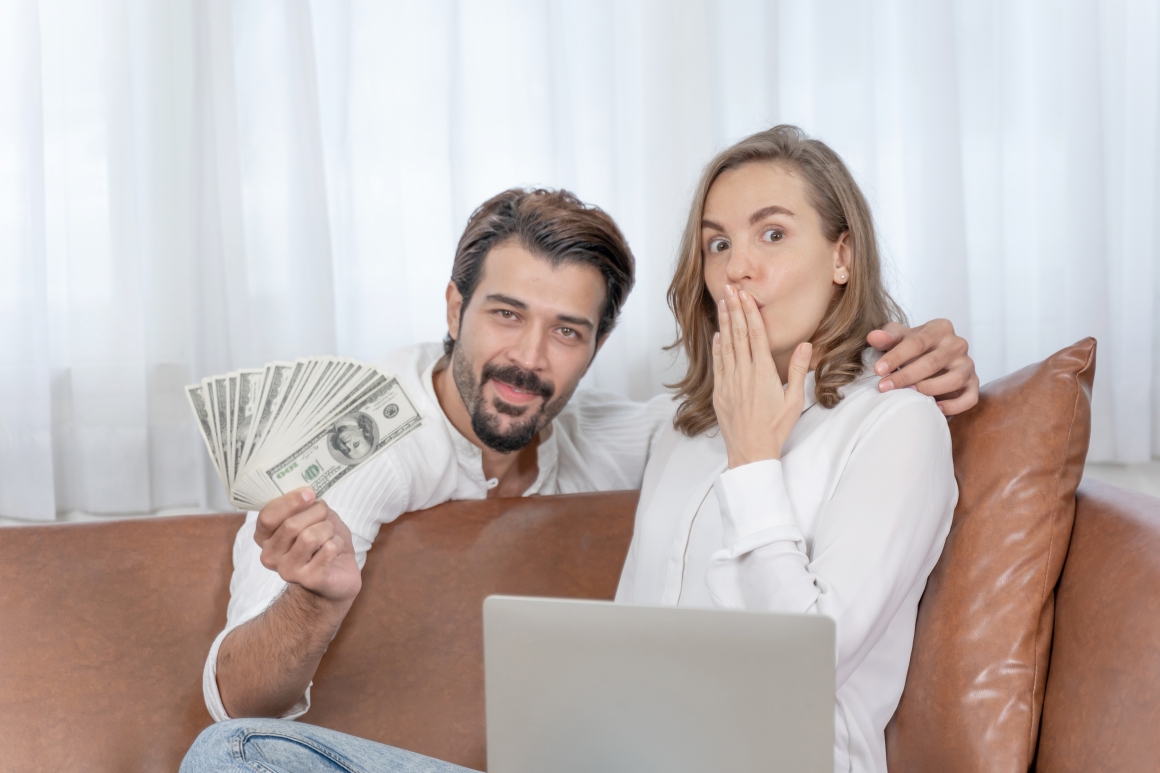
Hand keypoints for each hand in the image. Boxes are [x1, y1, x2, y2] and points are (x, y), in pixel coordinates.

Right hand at [254, 488, 361, 604]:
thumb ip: (304, 505)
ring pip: (310, 537)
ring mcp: (288, 571)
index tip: (310, 493)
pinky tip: (335, 551)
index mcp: (265, 538)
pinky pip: (328, 549)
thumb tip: (307, 493)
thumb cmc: (322, 542)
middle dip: (317, 514)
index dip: (290, 502)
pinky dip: (338, 544)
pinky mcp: (310, 580)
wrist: (338, 575)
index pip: (267, 517)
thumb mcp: (312, 517)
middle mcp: (270, 556)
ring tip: (330, 537)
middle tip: (325, 517)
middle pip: (291, 525)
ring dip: (328, 530)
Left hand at [713, 285, 811, 467]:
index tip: (746, 295)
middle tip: (729, 288)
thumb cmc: (775, 428)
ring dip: (724, 322)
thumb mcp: (794, 400)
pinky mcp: (719, 392)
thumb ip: (799, 370)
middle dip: (734, 309)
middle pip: (738, 334)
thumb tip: (806, 344)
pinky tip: (718, 334)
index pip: (756, 335)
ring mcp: (729, 382)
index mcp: (763, 373)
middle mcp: (744, 373)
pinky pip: (718, 364)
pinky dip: (717, 347)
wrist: (750, 451)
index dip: (750, 312)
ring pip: (726, 345)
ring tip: (722, 302)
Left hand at [867, 319, 978, 415]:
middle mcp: (958, 344)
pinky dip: (954, 405)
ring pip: (954, 379)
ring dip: (929, 389)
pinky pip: (970, 397)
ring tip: (909, 395)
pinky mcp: (973, 384)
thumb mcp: (898, 339)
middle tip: (885, 387)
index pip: (917, 342)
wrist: (930, 361)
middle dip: (906, 376)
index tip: (878, 370)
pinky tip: (936, 408)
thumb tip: (873, 337)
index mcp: (940, 328)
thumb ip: (887, 338)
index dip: (896, 357)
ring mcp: (968, 364)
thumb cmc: (912, 348)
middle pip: (932, 362)